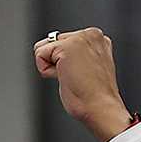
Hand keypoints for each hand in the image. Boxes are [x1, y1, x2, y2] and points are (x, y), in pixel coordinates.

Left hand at [34, 27, 135, 141]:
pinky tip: (66, 77)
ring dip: (53, 67)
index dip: (65, 64)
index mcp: (97, 38)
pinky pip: (39, 55)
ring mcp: (79, 38)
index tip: (84, 75)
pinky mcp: (66, 47)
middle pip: (51, 43)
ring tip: (73, 77)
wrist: (101, 108)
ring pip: (44, 48)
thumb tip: (57, 56)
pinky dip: (47, 71)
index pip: (62, 42)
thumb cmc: (95, 97)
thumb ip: (75, 55)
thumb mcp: (87, 68)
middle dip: (58, 64)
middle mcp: (90, 34)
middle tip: (78, 78)